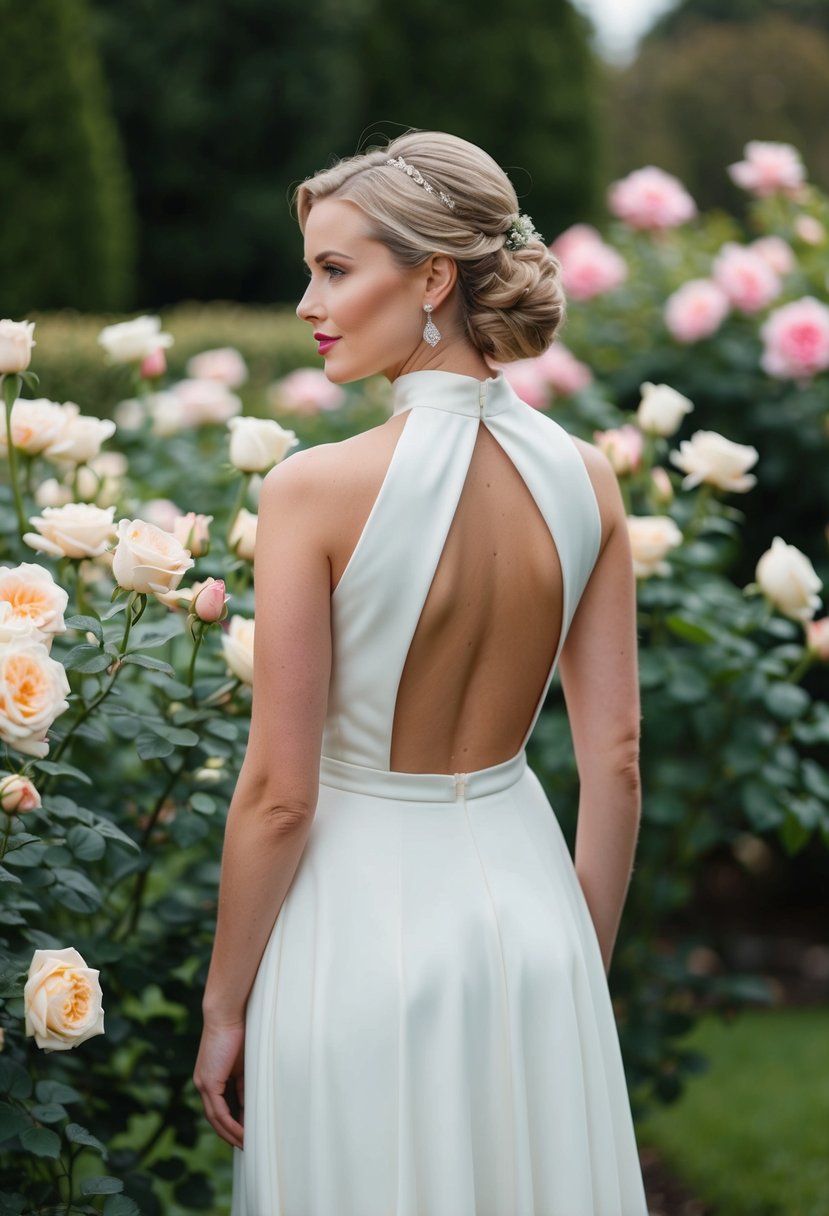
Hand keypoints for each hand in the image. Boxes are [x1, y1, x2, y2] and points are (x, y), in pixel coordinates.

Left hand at [194, 1016, 245, 1148]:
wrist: (228, 1013)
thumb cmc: (239, 1030)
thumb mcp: (244, 1062)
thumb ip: (244, 1081)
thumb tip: (249, 1102)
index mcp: (212, 1076)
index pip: (221, 1106)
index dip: (232, 1122)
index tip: (246, 1132)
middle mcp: (203, 1083)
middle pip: (216, 1117)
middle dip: (230, 1134)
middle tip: (246, 1145)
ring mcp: (204, 1083)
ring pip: (216, 1119)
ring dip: (231, 1134)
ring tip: (247, 1145)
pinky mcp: (208, 1082)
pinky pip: (219, 1112)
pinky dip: (231, 1125)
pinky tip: (243, 1133)